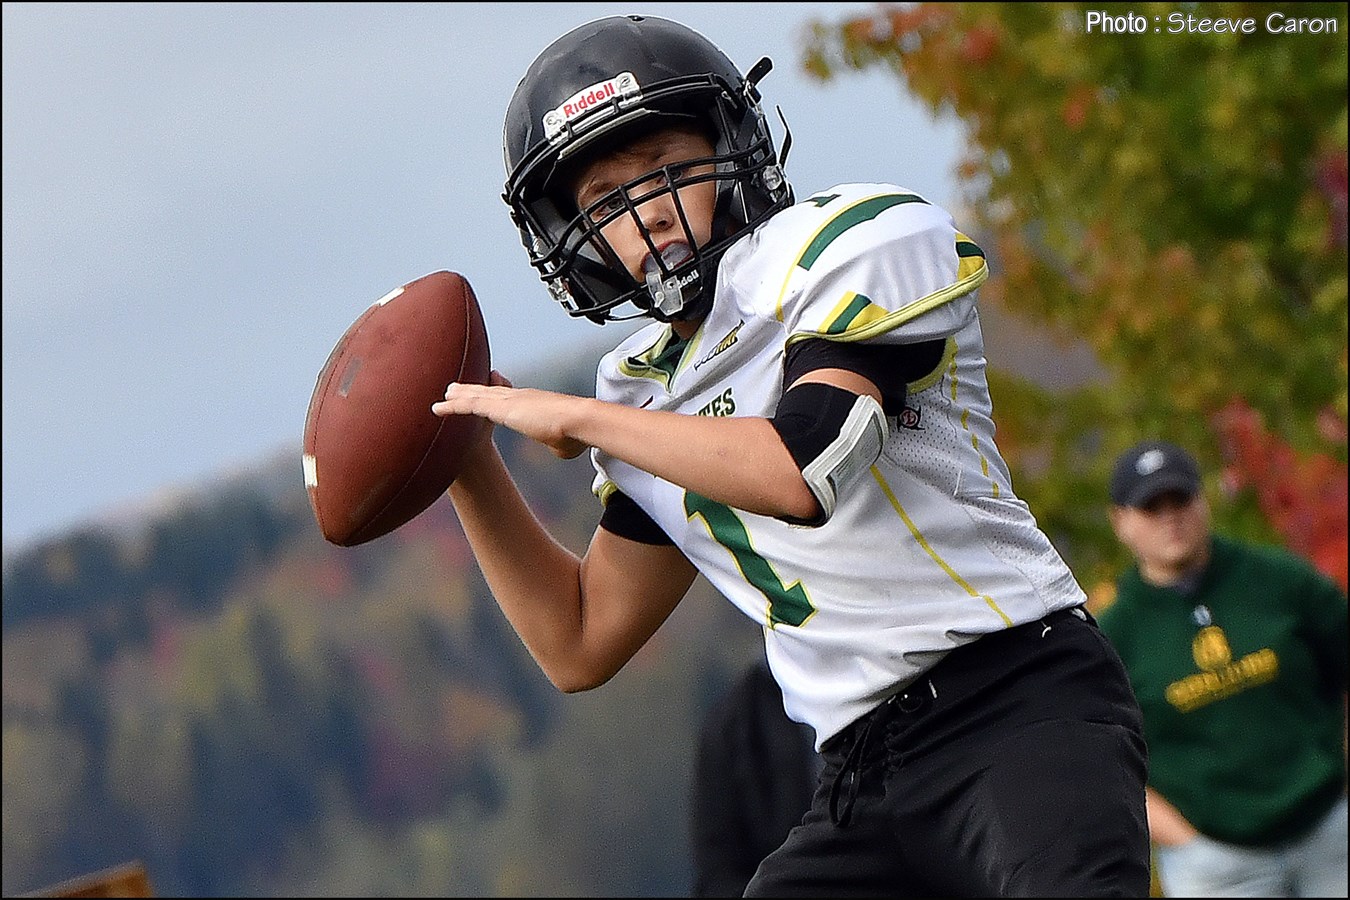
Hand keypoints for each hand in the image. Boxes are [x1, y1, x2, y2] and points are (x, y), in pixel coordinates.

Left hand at [433, 372, 588, 459]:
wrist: (578, 421)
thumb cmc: (576, 433)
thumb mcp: (563, 442)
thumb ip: (557, 443)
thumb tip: (561, 448)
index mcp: (533, 402)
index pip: (508, 396)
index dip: (494, 393)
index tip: (485, 391)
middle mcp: (519, 397)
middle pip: (489, 391)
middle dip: (472, 389)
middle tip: (455, 388)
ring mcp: (509, 401)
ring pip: (477, 395)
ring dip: (459, 395)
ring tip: (444, 393)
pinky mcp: (501, 408)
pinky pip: (470, 406)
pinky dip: (453, 407)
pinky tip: (438, 408)